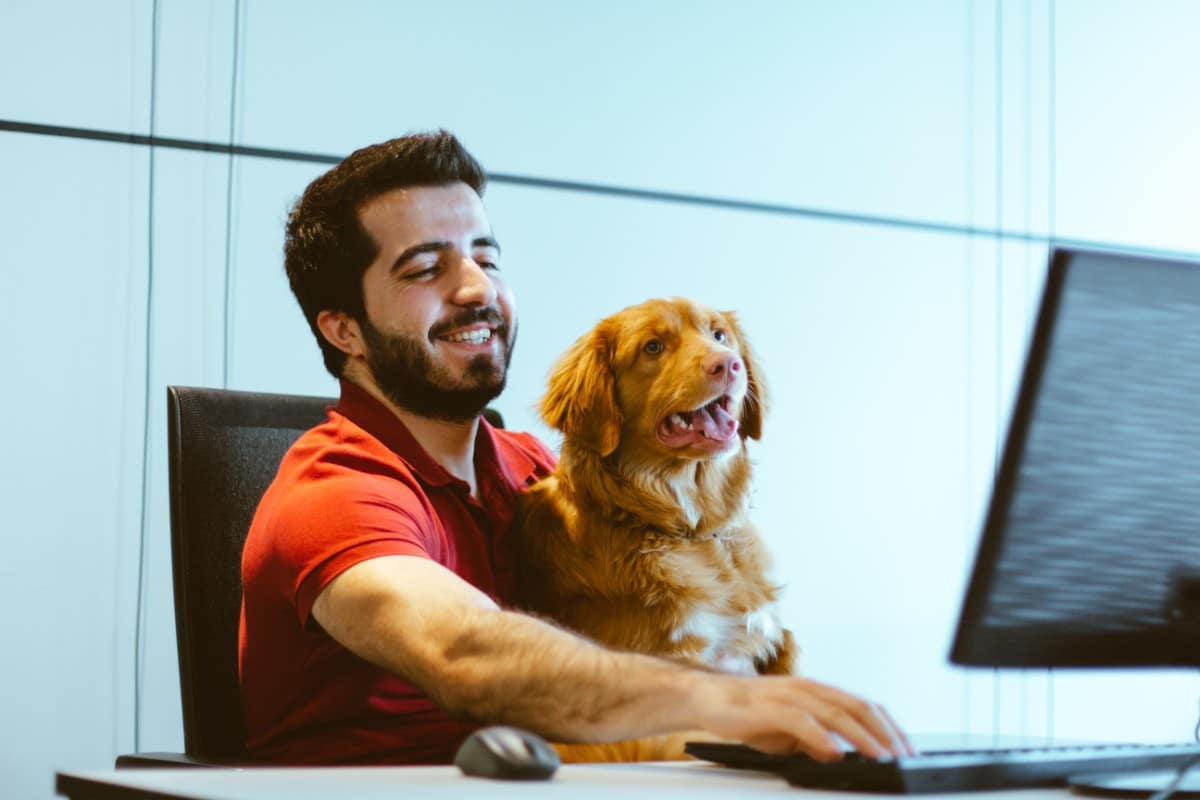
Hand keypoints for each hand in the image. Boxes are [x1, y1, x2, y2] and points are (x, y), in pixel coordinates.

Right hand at [696, 674, 913, 761]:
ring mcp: (787, 695)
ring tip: (879, 755)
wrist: (708, 699)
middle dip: (883, 732)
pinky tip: (834, 750)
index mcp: (816, 692)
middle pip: (855, 706)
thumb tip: (840, 754)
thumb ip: (815, 739)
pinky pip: (799, 720)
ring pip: (833, 711)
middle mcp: (806, 689)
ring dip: (860, 735)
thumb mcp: (791, 732)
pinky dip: (820, 735)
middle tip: (901, 756)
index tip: (906, 749)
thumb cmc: (750, 714)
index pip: (861, 705)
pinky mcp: (767, 707)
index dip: (887, 726)